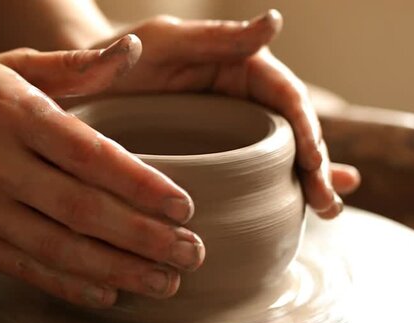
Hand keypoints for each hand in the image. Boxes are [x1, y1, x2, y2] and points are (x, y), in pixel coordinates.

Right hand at [0, 36, 204, 307]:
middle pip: (82, 210)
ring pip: (60, 248)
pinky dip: (70, 285)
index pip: (89, 154)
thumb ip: (76, 65)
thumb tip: (136, 50)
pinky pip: (26, 269)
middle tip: (192, 253)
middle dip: (143, 237)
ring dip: (118, 270)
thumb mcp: (13, 67)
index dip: (140, 184)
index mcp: (16, 114)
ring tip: (166, 283)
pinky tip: (110, 293)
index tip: (184, 206)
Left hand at [94, 10, 360, 217]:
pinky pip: (255, 170)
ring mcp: (231, 129)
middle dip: (315, 167)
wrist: (85, 89)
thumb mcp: (167, 43)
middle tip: (328, 205)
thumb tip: (276, 21)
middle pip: (293, 132)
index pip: (286, 98)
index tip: (315, 165)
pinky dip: (283, 188)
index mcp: (240, 66)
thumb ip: (219, 37)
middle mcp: (243, 98)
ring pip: (281, 155)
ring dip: (309, 182)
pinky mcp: (217, 154)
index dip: (307, 131)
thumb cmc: (121, 58)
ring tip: (329, 211)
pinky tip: (306, 210)